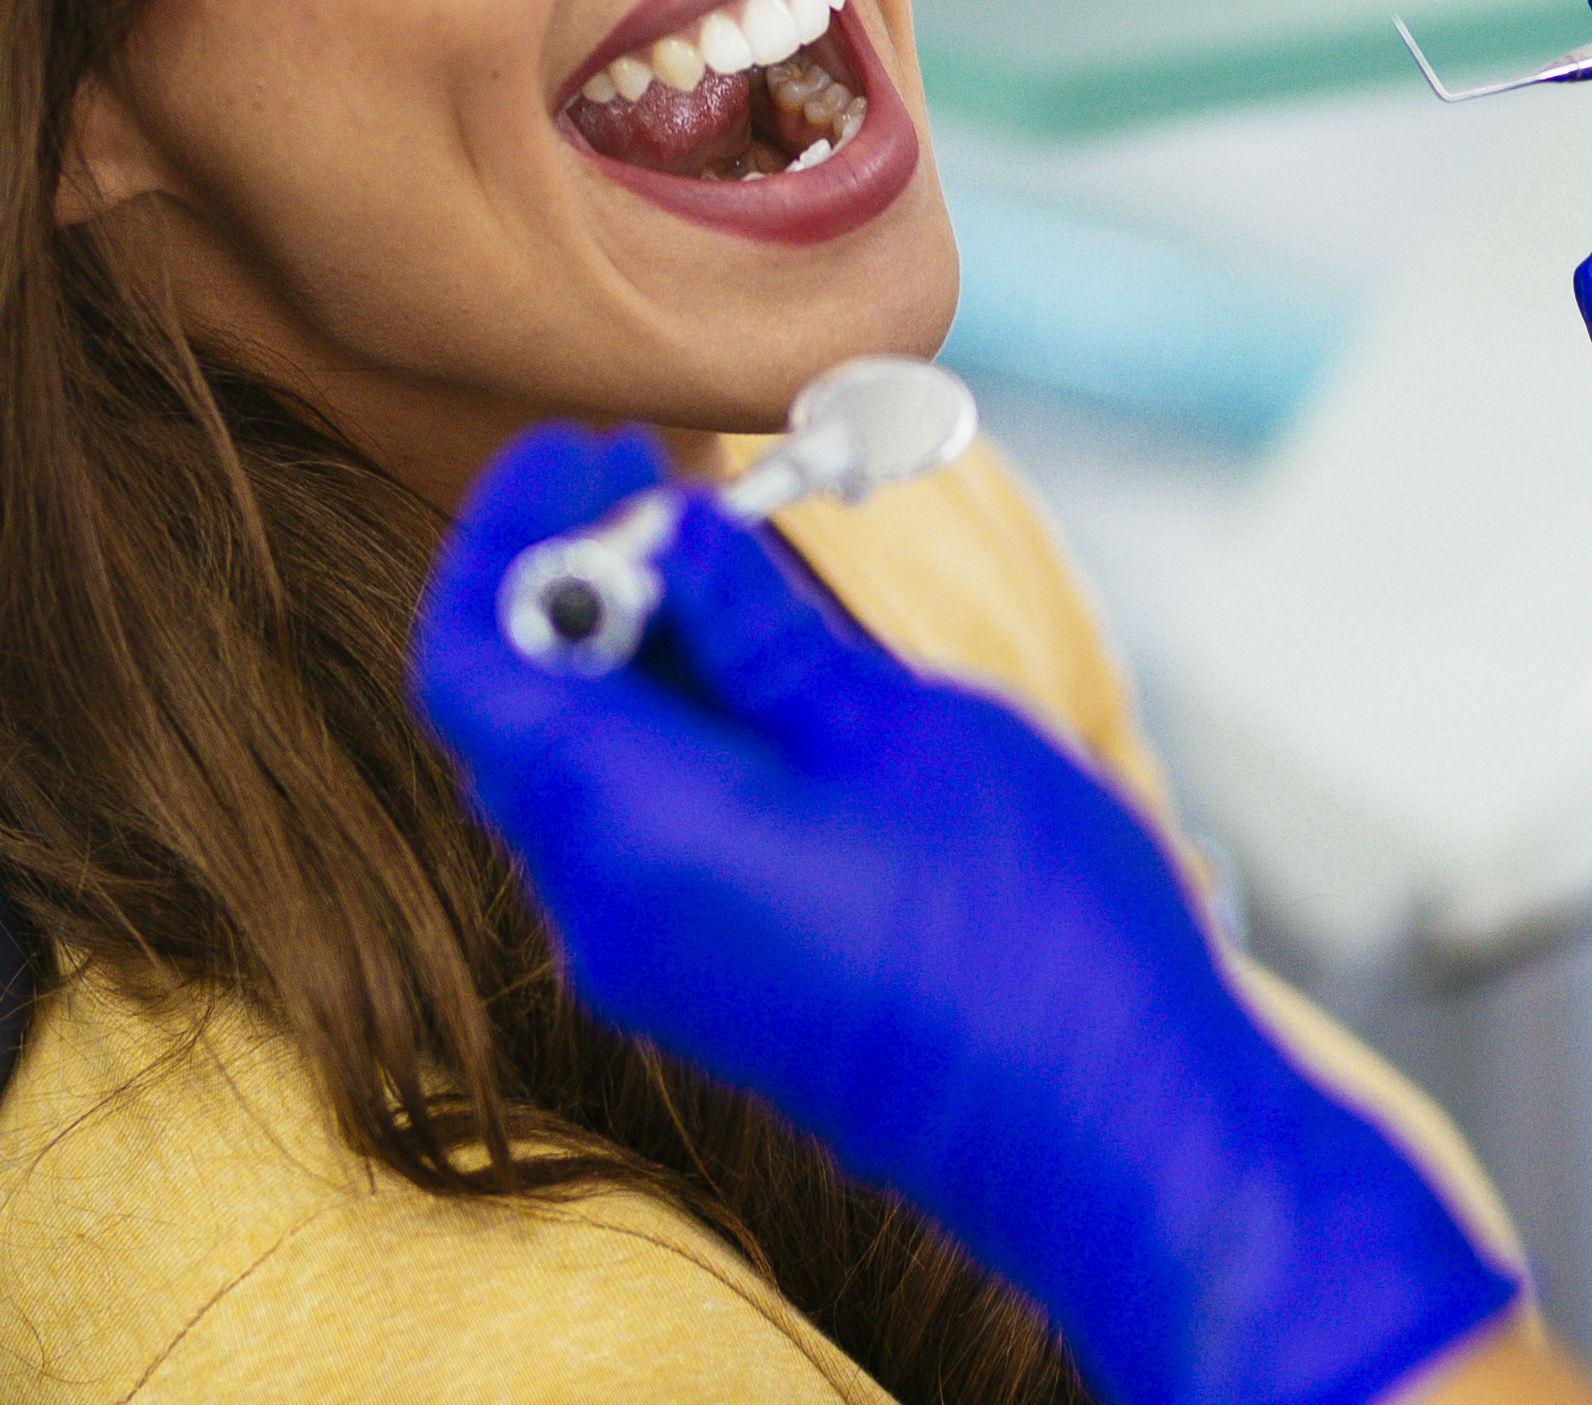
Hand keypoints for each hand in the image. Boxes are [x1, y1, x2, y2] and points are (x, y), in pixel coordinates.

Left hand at [413, 427, 1520, 1404]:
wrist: (1119, 1145)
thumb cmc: (1036, 931)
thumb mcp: (902, 729)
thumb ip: (762, 631)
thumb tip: (674, 533)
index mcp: (632, 834)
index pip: (471, 663)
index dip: (502, 533)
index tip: (581, 447)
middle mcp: (606, 915)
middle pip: (516, 717)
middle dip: (570, 581)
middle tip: (661, 478)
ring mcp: (656, 968)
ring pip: (579, 776)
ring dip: (628, 658)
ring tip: (732, 558)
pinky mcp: (715, 993)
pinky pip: (637, 836)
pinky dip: (668, 736)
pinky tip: (767, 676)